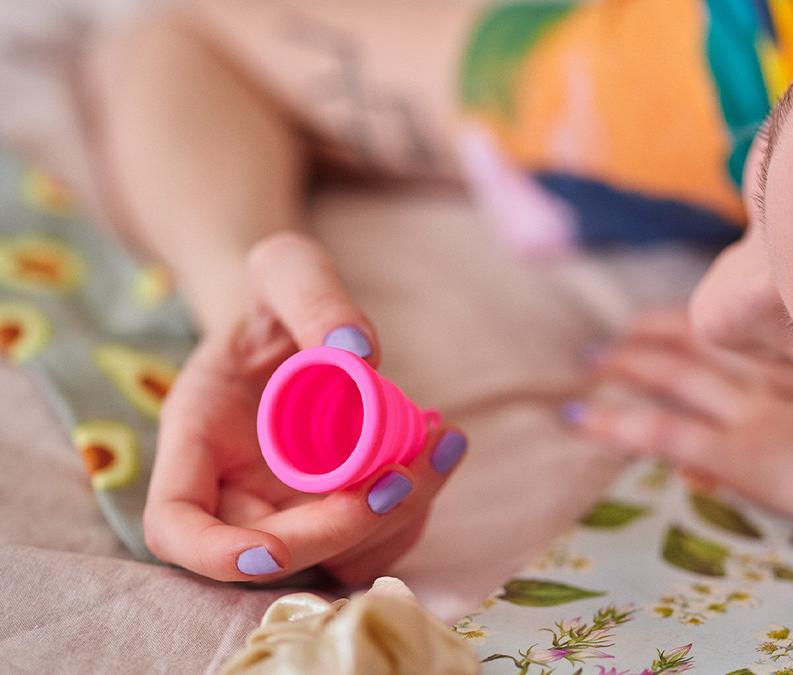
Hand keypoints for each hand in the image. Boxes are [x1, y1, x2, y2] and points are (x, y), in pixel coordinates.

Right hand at [144, 232, 466, 584]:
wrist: (298, 318)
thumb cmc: (279, 292)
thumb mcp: (287, 267)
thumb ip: (312, 292)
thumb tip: (357, 350)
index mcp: (196, 438)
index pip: (177, 525)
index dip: (214, 554)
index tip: (268, 551)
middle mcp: (235, 488)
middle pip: (273, 552)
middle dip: (342, 528)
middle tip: (402, 474)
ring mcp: (288, 508)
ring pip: (337, 558)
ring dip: (395, 519)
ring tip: (441, 444)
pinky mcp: (337, 510)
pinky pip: (378, 538)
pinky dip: (416, 507)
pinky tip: (442, 448)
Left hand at [566, 308, 792, 550]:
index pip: (739, 325)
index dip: (696, 316)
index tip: (668, 313)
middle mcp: (780, 370)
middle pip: (699, 339)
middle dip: (651, 334)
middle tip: (615, 337)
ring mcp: (758, 411)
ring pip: (673, 375)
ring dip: (626, 366)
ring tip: (592, 363)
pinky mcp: (746, 455)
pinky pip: (665, 432)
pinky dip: (619, 422)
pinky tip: (583, 417)